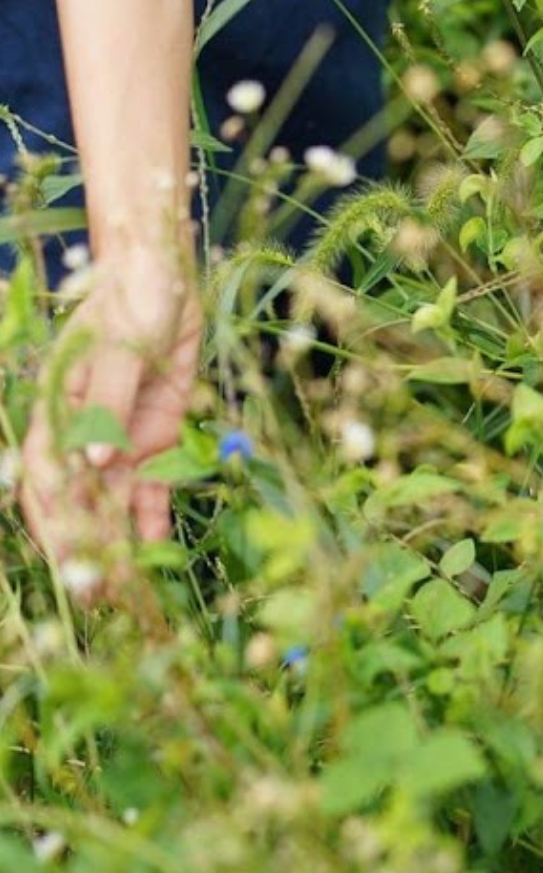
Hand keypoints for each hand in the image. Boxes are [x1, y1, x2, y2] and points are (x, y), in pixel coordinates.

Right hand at [20, 240, 200, 590]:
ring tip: (131, 586)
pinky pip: (153, 485)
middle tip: (102, 594)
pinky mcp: (155, 436)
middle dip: (88, 547)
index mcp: (59, 412)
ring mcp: (120, 439)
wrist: (166, 278)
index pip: (47, 478)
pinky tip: (159, 545)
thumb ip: (109, 404)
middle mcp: (86, 435)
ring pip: (113, 503)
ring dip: (120, 543)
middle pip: (80, 501)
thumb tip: (96, 463)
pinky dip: (154, 515)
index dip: (53, 521)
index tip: (66, 559)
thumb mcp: (120, 346)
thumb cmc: (130, 300)